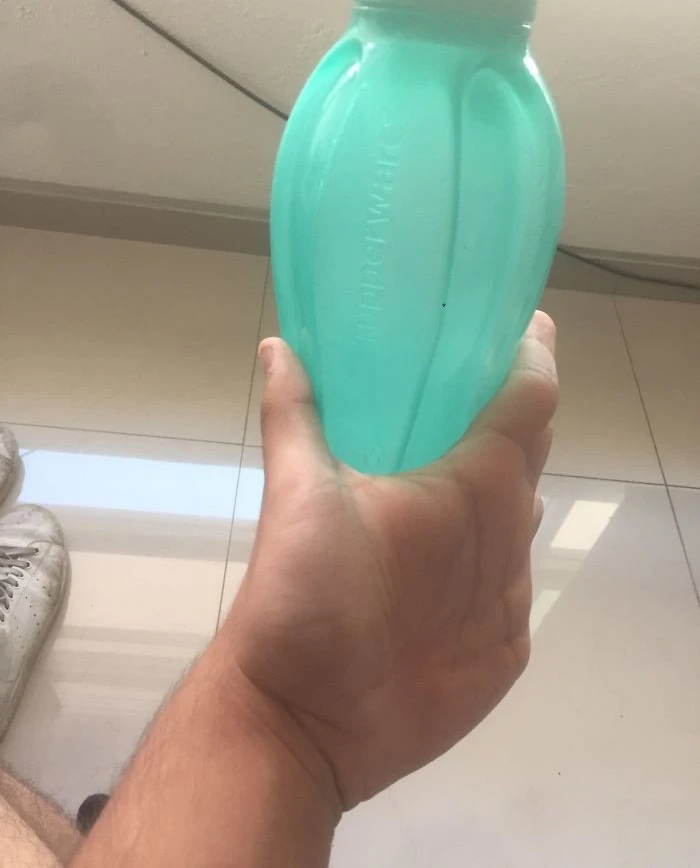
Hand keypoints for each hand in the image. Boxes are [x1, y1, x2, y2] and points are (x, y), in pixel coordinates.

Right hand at [226, 314, 557, 811]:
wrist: (300, 726)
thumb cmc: (300, 599)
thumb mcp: (295, 497)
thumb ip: (293, 413)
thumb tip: (278, 346)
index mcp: (471, 492)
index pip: (532, 403)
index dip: (534, 357)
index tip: (525, 327)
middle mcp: (508, 543)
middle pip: (534, 459)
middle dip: (517, 418)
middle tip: (480, 386)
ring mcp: (512, 604)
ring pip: (523, 524)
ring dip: (504, 489)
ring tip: (462, 465)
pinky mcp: (505, 653)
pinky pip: (510, 583)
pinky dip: (491, 554)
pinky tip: (452, 554)